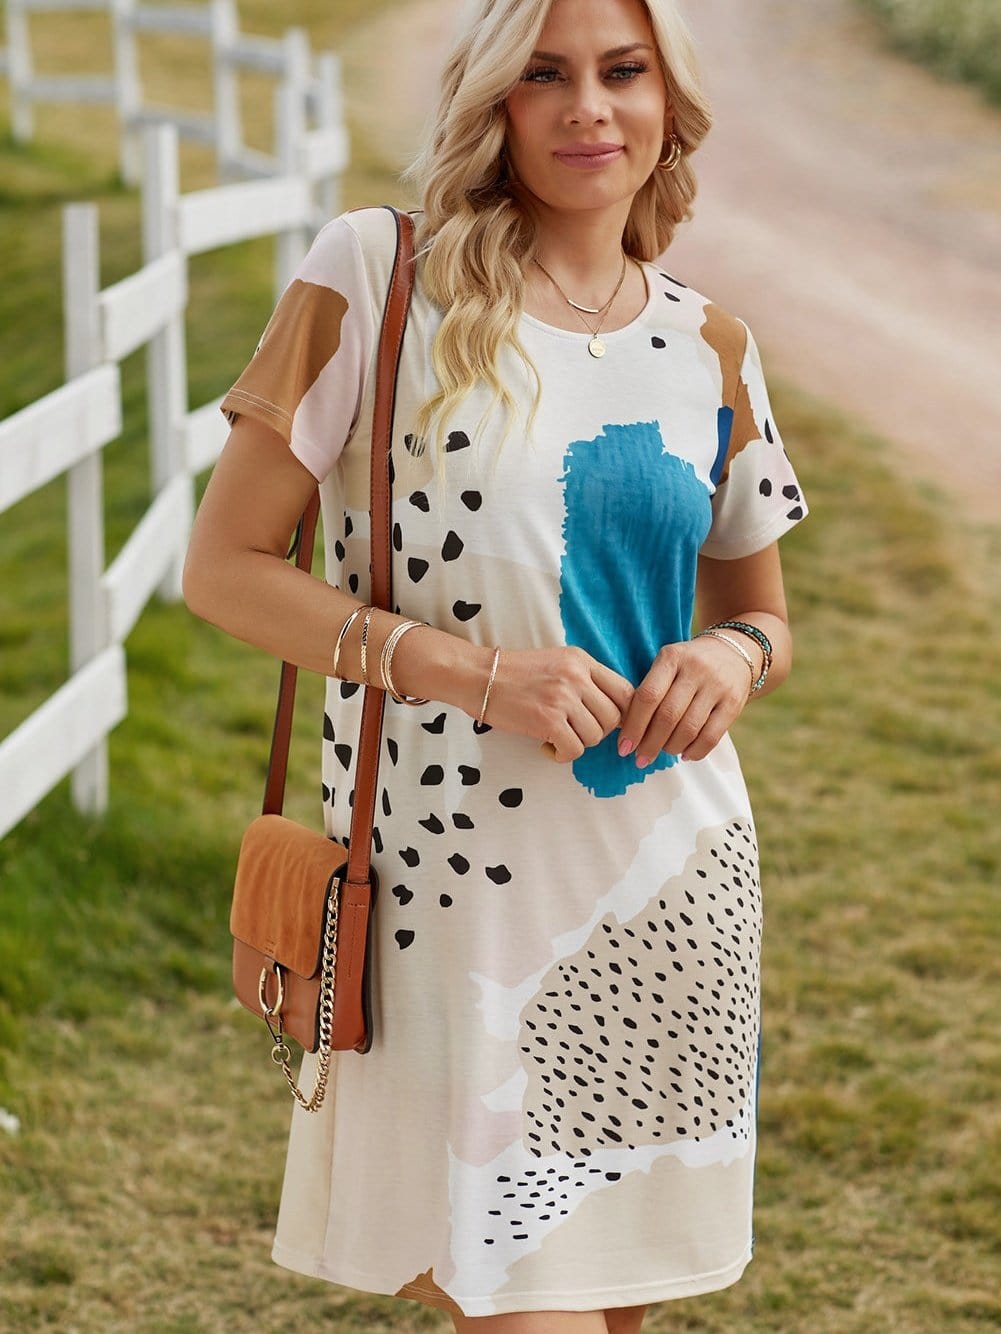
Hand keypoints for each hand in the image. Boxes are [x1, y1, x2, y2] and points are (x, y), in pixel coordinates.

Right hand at [481, 645, 634, 763]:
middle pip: (614, 718)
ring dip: (578, 743)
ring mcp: (563, 698)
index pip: (626, 692)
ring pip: (595, 736)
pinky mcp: (548, 721)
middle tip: (574, 731)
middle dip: (597, 732)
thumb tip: (609, 709)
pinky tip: (547, 747)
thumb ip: (583, 679)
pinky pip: (574, 750)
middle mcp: (577, 677)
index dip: (623, 715)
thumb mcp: (556, 662)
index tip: (607, 725)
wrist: (477, 676)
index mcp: (581, 660)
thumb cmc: (514, 673)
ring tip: (557, 737)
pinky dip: (562, 755)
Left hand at [617, 636, 752, 765]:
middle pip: (667, 716)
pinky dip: (695, 751)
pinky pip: (711, 736)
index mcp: (671, 657)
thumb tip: (627, 732)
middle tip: (640, 759)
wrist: (733, 651)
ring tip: (663, 752)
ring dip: (671, 748)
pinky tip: (685, 754)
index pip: (647, 696)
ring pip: (689, 729)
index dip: (633, 726)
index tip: (623, 747)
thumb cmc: (687, 665)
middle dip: (650, 744)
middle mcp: (696, 669)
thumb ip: (649, 690)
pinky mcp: (734, 703)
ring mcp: (717, 686)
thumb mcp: (667, 664)